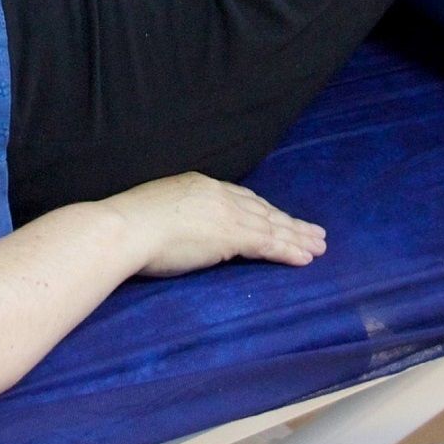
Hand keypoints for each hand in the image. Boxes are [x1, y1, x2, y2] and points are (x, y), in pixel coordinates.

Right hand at [99, 173, 324, 278]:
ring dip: (297, 237)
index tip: (278, 217)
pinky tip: (305, 258)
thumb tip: (177, 231)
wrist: (125, 228)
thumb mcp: (156, 211)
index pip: (240, 198)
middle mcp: (217, 194)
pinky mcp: (232, 235)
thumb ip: (175, 218)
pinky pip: (269, 244)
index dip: (262, 210)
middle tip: (312, 232)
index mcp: (197, 185)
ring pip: (271, 226)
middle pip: (262, 209)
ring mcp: (226, 213)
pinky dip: (289, 250)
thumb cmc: (128, 226)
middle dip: (288, 222)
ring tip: (318, 246)